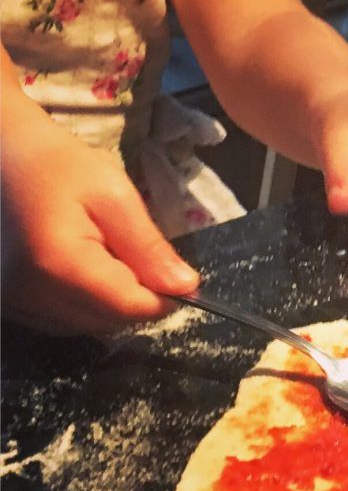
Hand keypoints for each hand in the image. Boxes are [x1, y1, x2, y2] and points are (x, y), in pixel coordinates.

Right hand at [1, 128, 200, 334]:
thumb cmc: (57, 165)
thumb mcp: (114, 195)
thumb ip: (149, 247)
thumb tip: (186, 288)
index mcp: (60, 264)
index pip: (131, 308)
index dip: (163, 297)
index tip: (173, 275)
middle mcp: (30, 294)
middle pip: (110, 322)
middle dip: (134, 298)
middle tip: (131, 254)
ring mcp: (14, 303)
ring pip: (88, 326)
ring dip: (109, 302)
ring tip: (102, 256)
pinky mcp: (8, 304)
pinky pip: (62, 321)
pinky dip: (84, 304)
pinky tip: (82, 269)